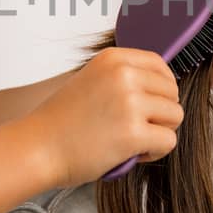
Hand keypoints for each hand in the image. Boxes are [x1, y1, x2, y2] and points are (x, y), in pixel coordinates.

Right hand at [22, 47, 181, 187]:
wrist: (37, 148)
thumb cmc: (61, 122)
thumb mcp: (91, 80)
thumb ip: (122, 78)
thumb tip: (160, 86)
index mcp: (113, 59)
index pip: (161, 65)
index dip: (162, 88)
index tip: (150, 105)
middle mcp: (124, 75)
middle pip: (172, 92)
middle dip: (160, 114)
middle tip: (136, 128)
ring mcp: (130, 103)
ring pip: (175, 116)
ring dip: (160, 132)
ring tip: (134, 141)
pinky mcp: (133, 132)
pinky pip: (168, 141)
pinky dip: (156, 152)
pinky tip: (134, 154)